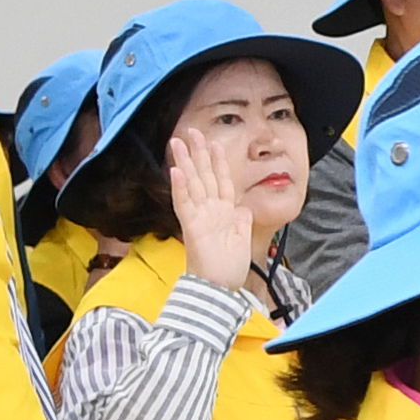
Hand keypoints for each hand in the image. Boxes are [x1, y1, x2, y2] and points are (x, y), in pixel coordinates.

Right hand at [164, 114, 261, 292]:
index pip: (220, 180)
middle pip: (203, 176)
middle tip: (190, 132)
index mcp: (223, 213)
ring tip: (178, 142)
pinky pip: (184, 203)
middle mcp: (209, 211)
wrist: (219, 287)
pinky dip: (181, 187)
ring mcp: (199, 217)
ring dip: (185, 162)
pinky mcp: (191, 227)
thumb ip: (242, 222)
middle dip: (197, 153)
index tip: (213, 142)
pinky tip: (175, 170)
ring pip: (191, 183)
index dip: (217, 161)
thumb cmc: (228, 268)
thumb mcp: (242, 240)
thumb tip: (244, 209)